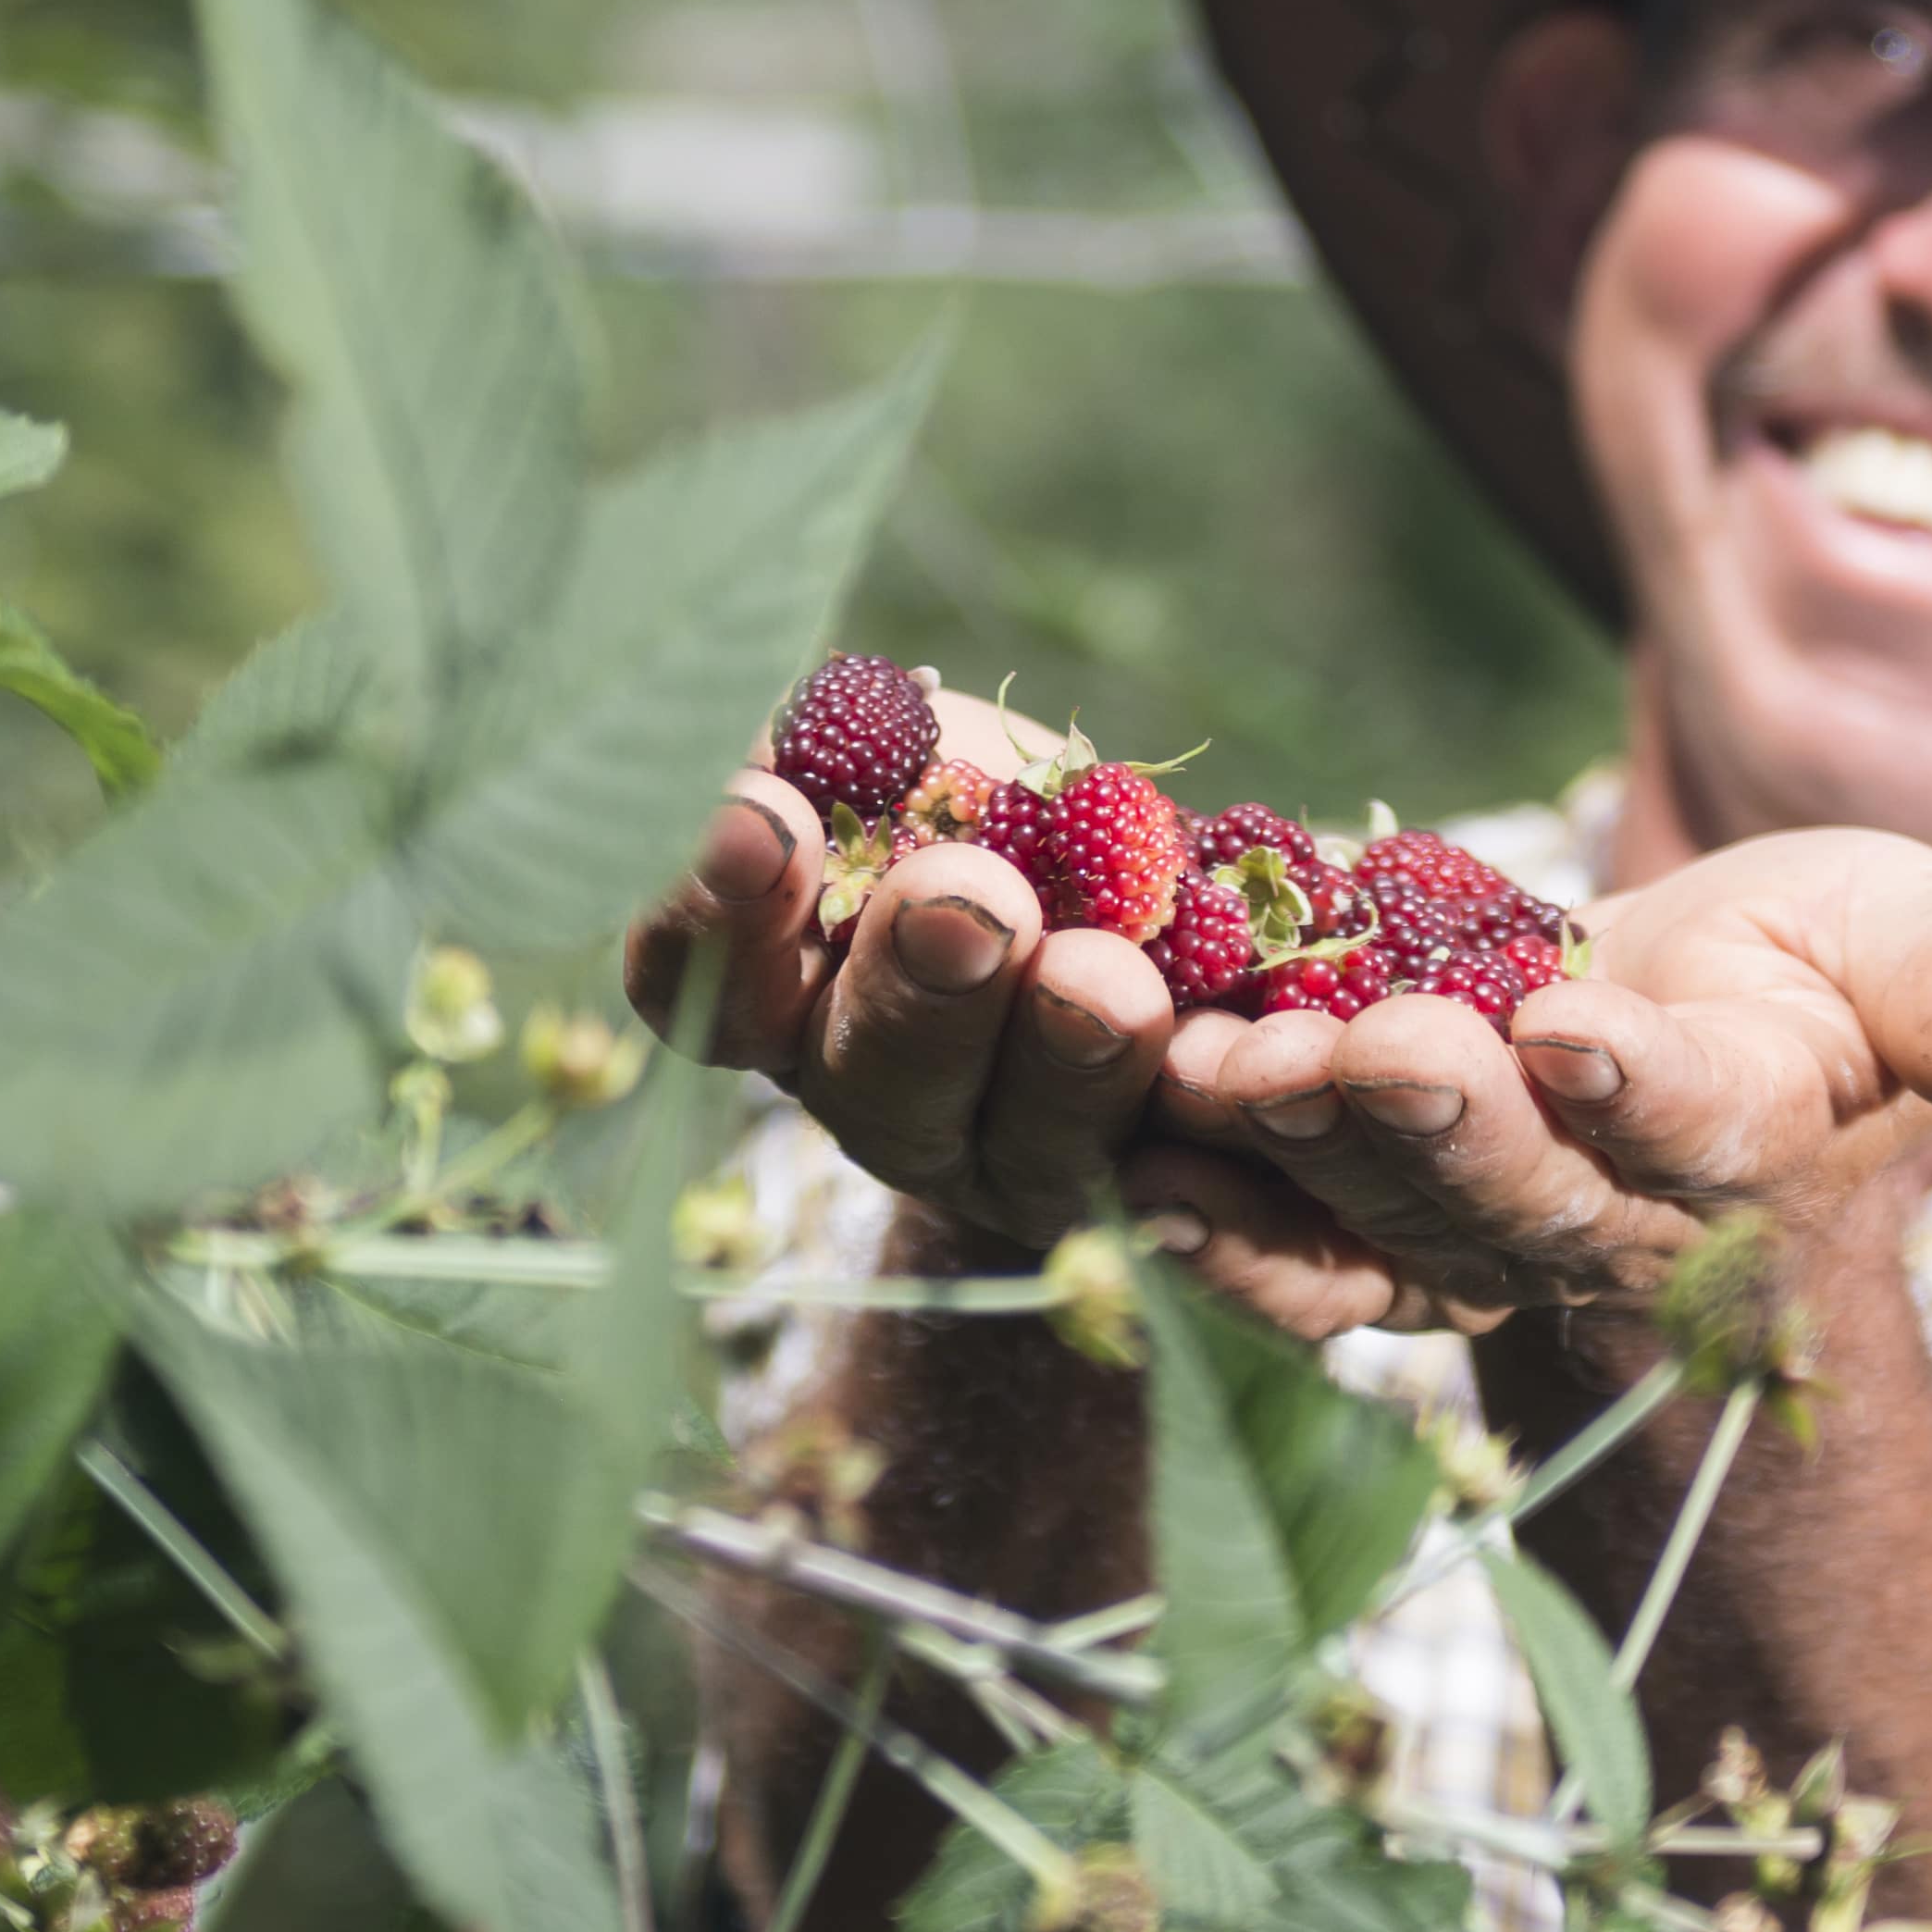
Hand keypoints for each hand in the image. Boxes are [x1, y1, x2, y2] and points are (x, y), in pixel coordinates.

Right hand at [619, 690, 1176, 1257]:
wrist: (1184, 889)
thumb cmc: (995, 795)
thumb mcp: (905, 750)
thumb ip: (836, 749)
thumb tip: (784, 739)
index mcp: (782, 990)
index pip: (696, 977)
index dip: (718, 909)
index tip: (763, 813)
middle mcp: (883, 1097)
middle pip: (873, 1074)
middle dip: (921, 984)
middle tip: (969, 902)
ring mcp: (1019, 1166)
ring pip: (1032, 1141)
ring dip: (1070, 1056)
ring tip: (1112, 978)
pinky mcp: (1160, 1193)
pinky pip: (1189, 1182)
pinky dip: (1214, 1127)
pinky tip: (1234, 1067)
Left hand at [1138, 830, 1931, 1339]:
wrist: (1685, 1022)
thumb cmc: (1819, 973)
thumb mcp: (1916, 948)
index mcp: (1748, 1136)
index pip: (1701, 1124)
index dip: (1641, 1088)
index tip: (1581, 1031)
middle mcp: (1603, 1207)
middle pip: (1516, 1179)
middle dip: (1442, 1120)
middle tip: (1373, 1050)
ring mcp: (1471, 1224)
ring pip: (1379, 1197)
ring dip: (1300, 1138)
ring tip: (1226, 1066)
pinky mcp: (1363, 1215)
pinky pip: (1284, 1234)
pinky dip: (1215, 1210)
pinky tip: (1138, 1159)